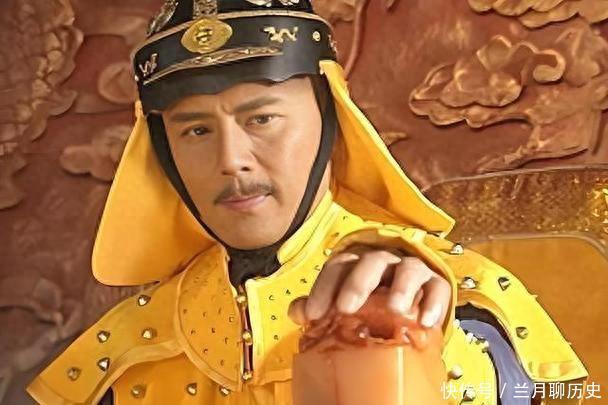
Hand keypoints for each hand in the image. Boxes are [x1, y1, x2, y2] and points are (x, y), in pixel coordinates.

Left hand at [289, 246, 450, 328]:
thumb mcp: (345, 302)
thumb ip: (322, 304)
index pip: (339, 266)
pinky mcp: (436, 285)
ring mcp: (412, 270)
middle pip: (371, 262)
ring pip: (408, 269)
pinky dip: (434, 304)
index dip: (323, 288)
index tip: (312, 315)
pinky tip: (426, 321)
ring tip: (394, 310)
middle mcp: (385, 262)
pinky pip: (438, 289)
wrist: (411, 301)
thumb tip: (297, 311)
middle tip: (346, 308)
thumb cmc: (372, 302)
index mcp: (358, 263)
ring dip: (401, 288)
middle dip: (357, 283)